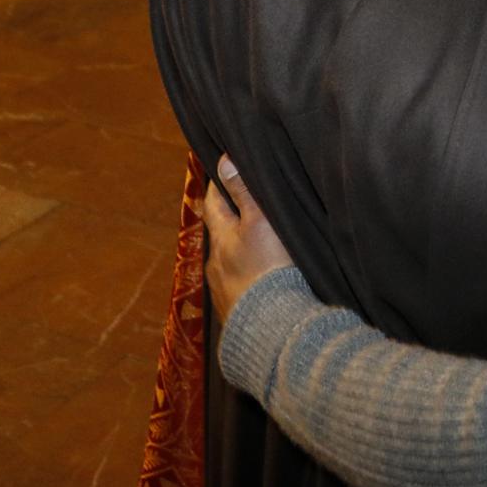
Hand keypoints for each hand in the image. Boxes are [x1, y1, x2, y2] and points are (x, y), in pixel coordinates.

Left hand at [201, 156, 293, 320]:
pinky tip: (262, 281)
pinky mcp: (237, 311)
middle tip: (243, 207)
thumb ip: (243, 192)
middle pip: (221, 235)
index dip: (218, 186)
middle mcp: (217, 264)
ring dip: (240, 252)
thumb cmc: (269, 268)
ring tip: (259, 246)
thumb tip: (224, 160)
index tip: (222, 172)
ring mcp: (225, 290)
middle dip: (230, 221)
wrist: (272, 326)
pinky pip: (240, 287)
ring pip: (230, 262)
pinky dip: (249, 278)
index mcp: (221, 239)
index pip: (214, 204)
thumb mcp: (260, 222)